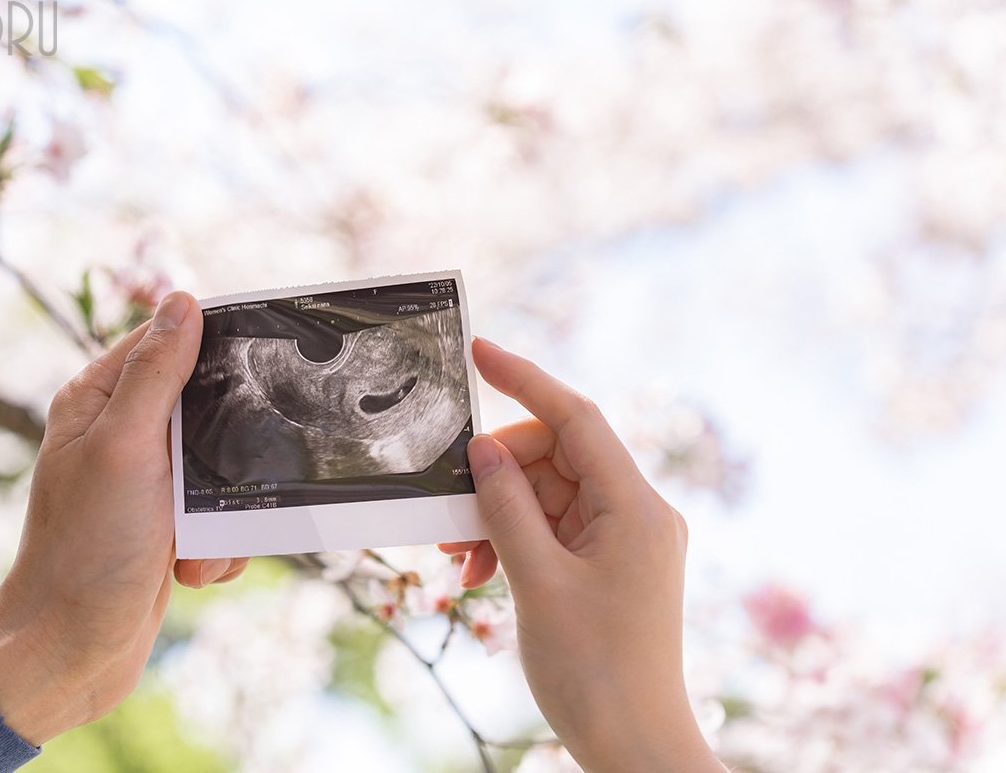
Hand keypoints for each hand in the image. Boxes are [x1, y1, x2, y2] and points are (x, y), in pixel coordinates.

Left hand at [0, 292, 248, 745]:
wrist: (72, 652)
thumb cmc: (86, 550)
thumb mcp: (125, 448)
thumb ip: (155, 375)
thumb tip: (183, 301)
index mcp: (98, 400)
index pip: (166, 342)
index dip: (215, 346)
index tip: (262, 360)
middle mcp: (121, 435)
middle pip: (208, 407)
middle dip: (228, 450)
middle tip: (223, 477)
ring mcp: (147, 483)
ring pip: (225, 467)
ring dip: (224, 511)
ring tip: (194, 543)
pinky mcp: (168, 527)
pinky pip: (223, 516)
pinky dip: (219, 545)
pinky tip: (192, 568)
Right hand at [440, 339, 724, 772]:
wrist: (634, 745)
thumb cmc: (595, 671)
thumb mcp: (536, 581)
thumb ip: (506, 507)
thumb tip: (483, 449)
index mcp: (634, 507)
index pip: (575, 417)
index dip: (525, 378)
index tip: (478, 353)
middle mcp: (636, 512)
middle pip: (555, 456)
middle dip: (498, 476)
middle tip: (450, 514)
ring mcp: (624, 538)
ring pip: (547, 494)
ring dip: (499, 516)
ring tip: (461, 560)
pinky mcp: (610, 563)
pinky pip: (554, 527)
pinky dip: (515, 539)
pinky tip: (482, 571)